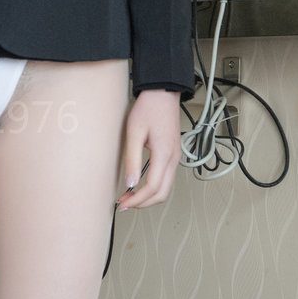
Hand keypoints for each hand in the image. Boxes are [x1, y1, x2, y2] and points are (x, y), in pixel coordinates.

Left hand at [118, 89, 180, 209]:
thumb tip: (130, 183)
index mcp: (164, 154)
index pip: (152, 188)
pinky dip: (153, 188)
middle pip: (162, 194)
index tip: (122, 203)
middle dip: (143, 203)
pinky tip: (139, 186)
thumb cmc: (148, 108)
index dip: (137, 200)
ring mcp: (175, 158)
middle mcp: (173, 159)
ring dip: (148, 197)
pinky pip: (166, 179)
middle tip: (124, 204)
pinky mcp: (172, 155)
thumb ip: (132, 159)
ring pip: (165, 189)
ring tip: (129, 196)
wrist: (162, 94)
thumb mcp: (134, 133)